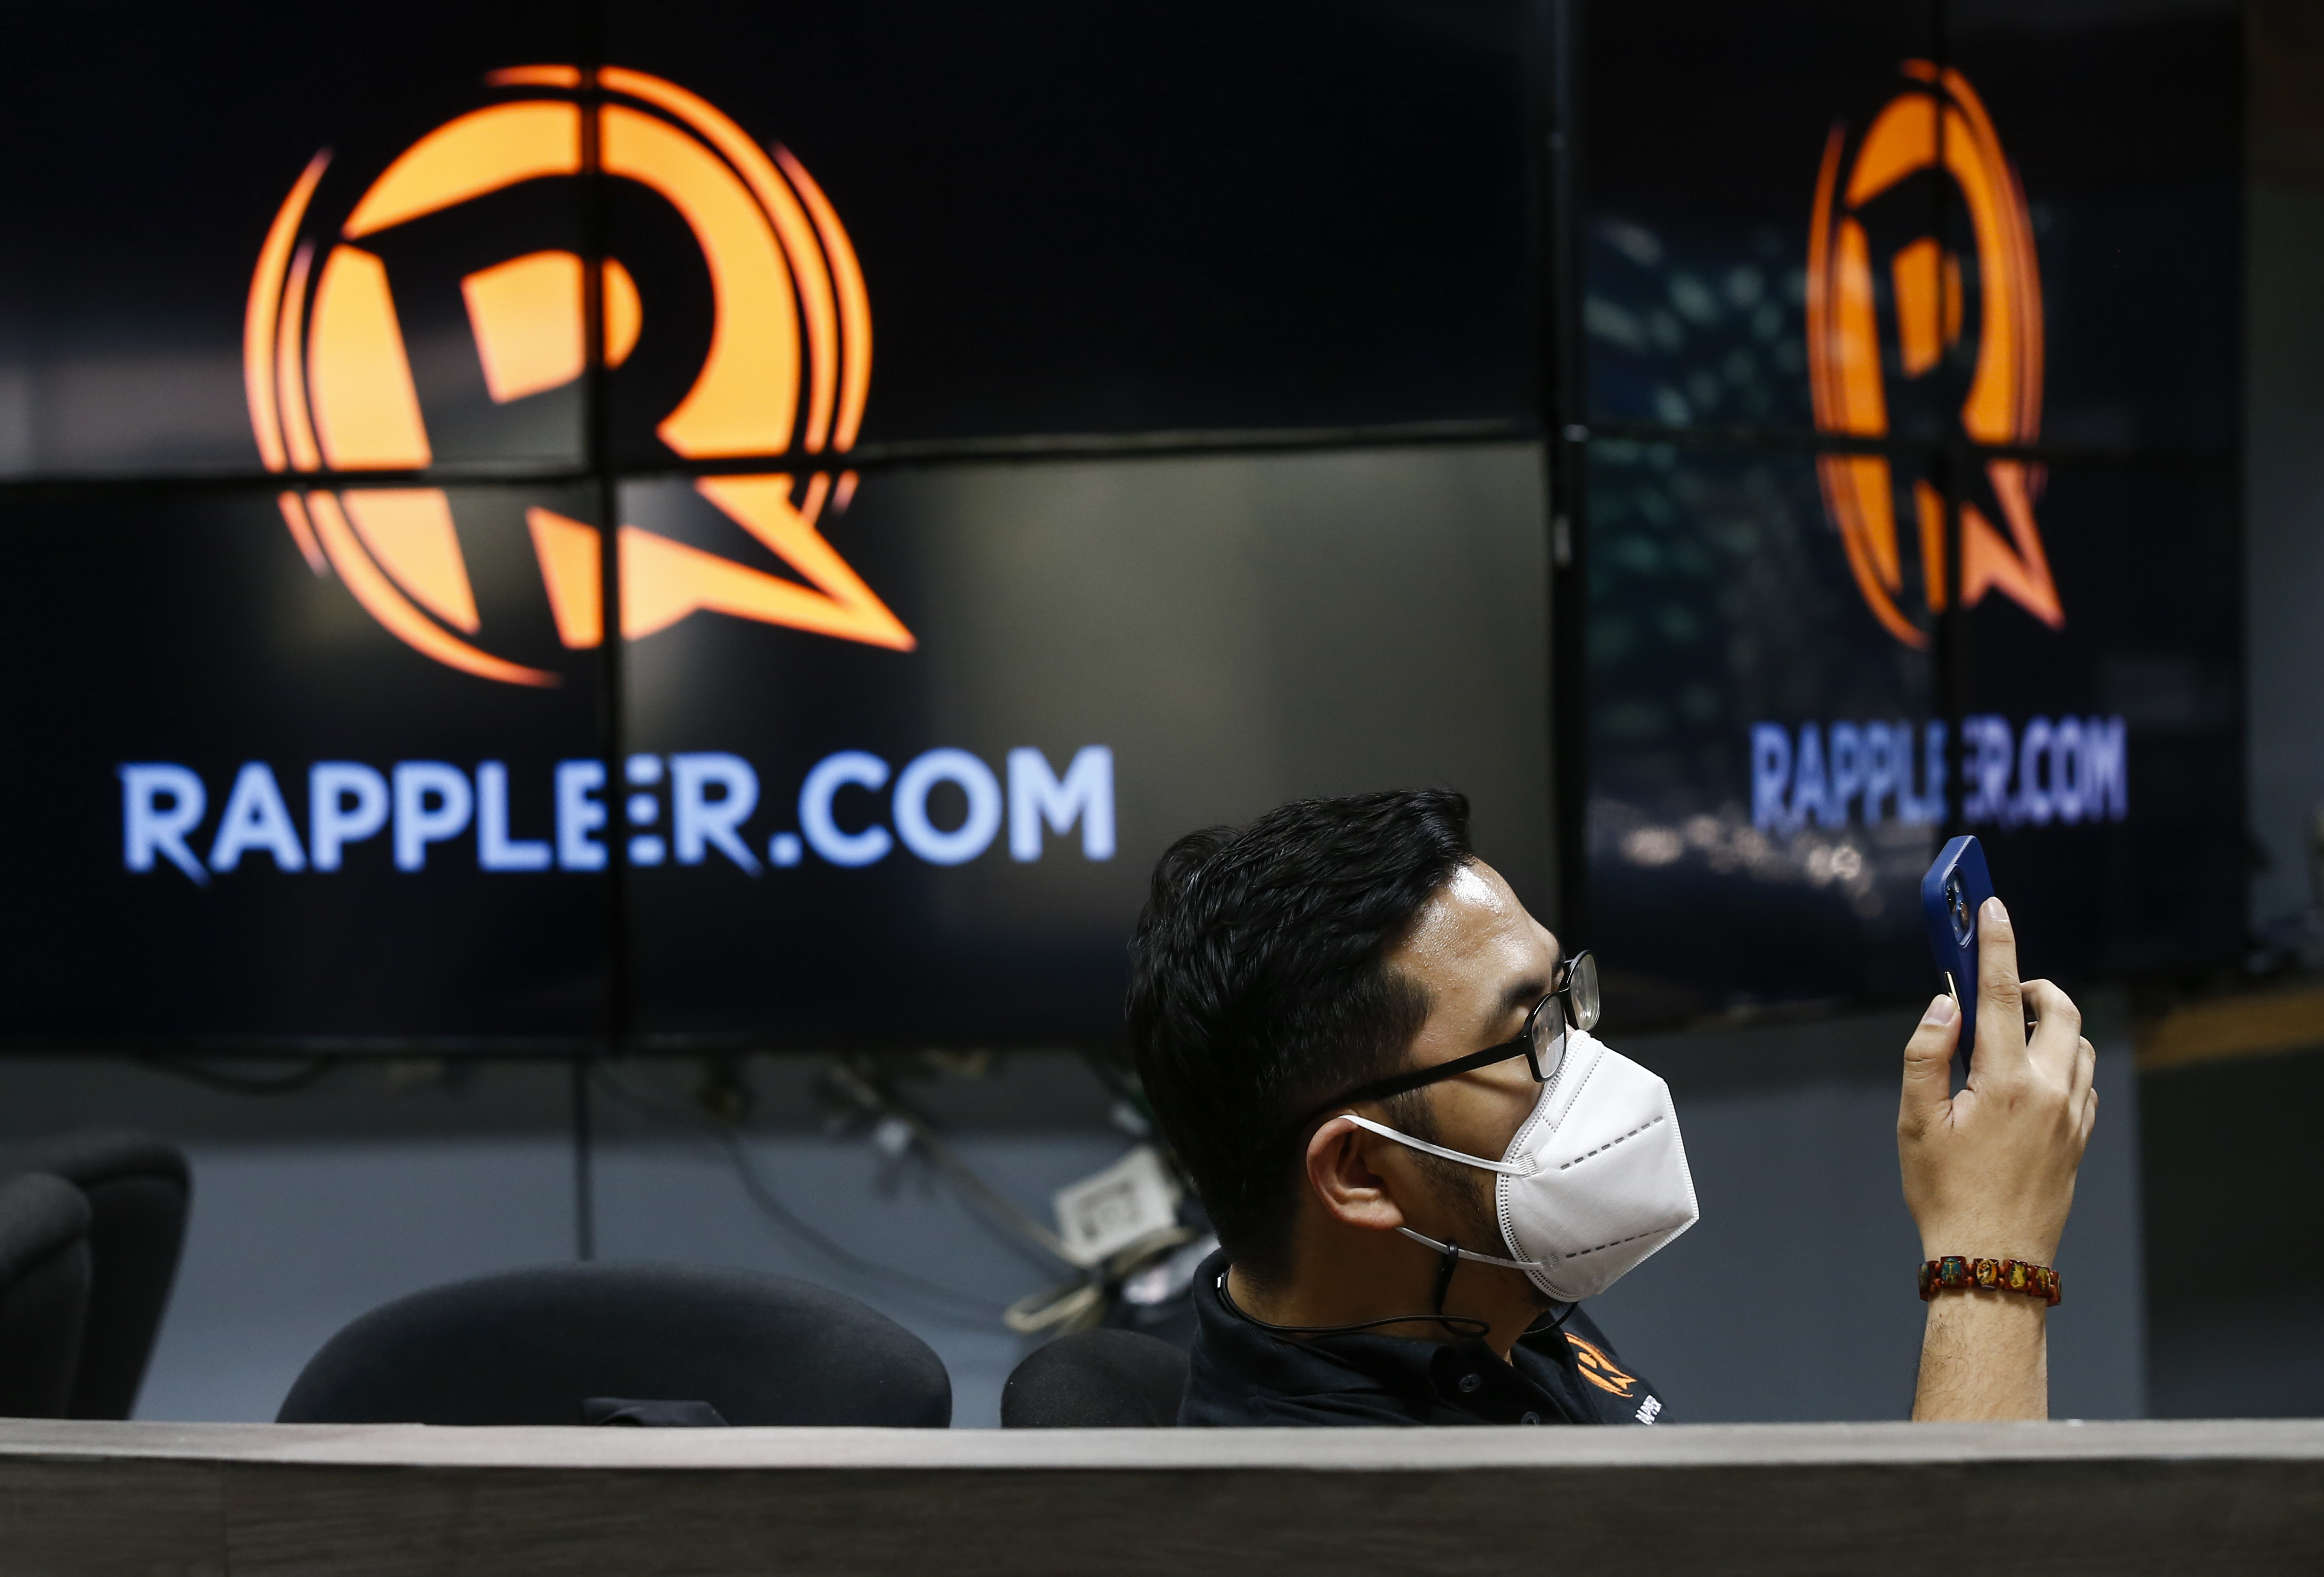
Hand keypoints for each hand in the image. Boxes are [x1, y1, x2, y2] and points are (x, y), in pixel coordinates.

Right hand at [1898, 897, 2097, 1264]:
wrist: (1991, 1260)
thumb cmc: (1945, 1193)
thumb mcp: (1916, 1122)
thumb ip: (1926, 1055)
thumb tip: (1944, 1005)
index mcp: (2005, 1083)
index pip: (1999, 993)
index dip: (1995, 943)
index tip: (1993, 907)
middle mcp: (2050, 1092)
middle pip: (2059, 1009)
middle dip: (2032, 984)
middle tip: (2000, 990)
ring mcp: (2073, 1116)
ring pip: (2078, 1043)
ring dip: (2048, 1024)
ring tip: (2006, 1038)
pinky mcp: (2080, 1137)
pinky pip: (2084, 1079)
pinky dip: (2061, 1060)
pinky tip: (2028, 1079)